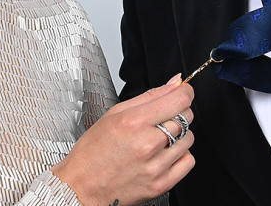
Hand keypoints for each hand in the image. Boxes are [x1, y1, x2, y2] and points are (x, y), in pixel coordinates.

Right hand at [52, 75, 195, 204]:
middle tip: (162, 118)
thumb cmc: (93, 151)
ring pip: (189, 138)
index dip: (185, 92)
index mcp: (134, 122)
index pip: (179, 99)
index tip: (183, 92)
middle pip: (186, 117)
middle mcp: (147, 144)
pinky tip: (164, 154)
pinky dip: (180, 155)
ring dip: (179, 134)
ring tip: (158, 139)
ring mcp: (156, 166)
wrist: (82, 187)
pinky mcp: (161, 184)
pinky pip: (188, 161)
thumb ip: (149, 96)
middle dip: (178, 112)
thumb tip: (175, 83)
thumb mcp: (114, 114)